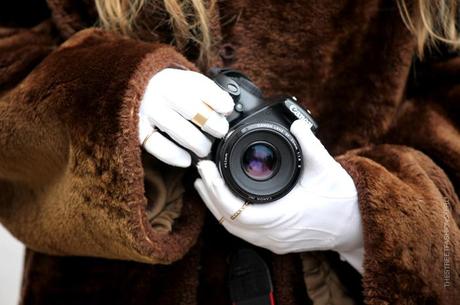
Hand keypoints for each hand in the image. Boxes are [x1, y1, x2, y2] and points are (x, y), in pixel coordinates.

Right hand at [138, 68, 233, 166]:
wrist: (138, 90)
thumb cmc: (171, 91)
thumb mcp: (187, 83)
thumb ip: (207, 93)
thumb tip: (227, 110)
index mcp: (177, 78)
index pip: (202, 87)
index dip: (219, 100)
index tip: (227, 109)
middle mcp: (162, 92)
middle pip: (194, 111)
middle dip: (213, 125)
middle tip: (220, 131)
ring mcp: (149, 110)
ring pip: (179, 131)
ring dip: (198, 144)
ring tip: (204, 148)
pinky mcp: (139, 128)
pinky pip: (158, 145)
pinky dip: (174, 155)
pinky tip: (186, 159)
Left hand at [194, 119, 363, 272]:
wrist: (357, 226)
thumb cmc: (343, 199)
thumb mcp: (327, 168)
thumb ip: (310, 144)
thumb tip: (296, 124)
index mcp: (282, 216)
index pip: (235, 210)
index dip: (215, 189)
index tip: (207, 167)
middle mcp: (274, 234)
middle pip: (227, 221)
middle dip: (209, 195)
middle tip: (201, 171)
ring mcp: (274, 241)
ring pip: (233, 229)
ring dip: (216, 206)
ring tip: (205, 183)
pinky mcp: (276, 242)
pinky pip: (243, 232)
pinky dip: (228, 215)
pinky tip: (223, 201)